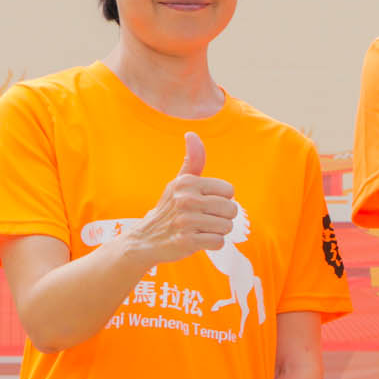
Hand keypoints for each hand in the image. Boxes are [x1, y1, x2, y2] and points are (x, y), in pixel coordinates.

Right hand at [131, 132, 237, 264]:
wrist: (147, 238)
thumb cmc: (169, 209)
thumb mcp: (179, 183)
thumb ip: (192, 160)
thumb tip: (192, 134)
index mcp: (187, 183)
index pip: (229, 191)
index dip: (222, 200)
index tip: (206, 204)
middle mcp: (186, 199)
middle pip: (231, 209)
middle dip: (222, 217)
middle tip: (205, 220)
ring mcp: (186, 221)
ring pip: (227, 227)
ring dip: (217, 231)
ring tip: (200, 230)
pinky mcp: (187, 241)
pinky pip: (219, 242)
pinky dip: (212, 244)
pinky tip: (199, 240)